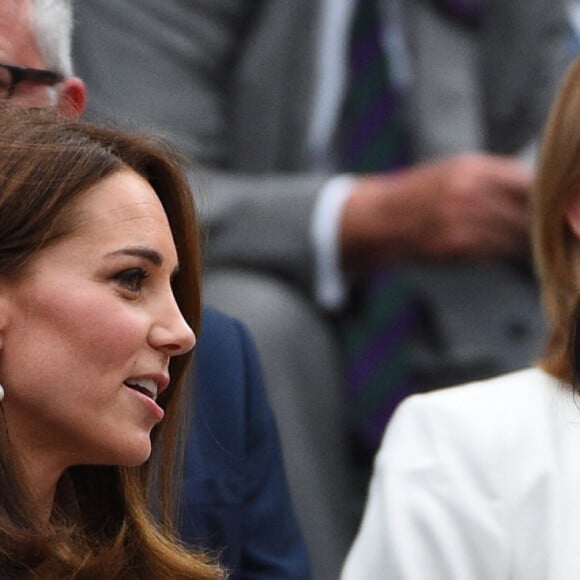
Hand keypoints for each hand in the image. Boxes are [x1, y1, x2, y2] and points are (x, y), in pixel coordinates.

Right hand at [340, 153, 531, 269]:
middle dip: (534, 224)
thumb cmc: (416, 195)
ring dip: (523, 243)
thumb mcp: (452, 171)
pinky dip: (505, 255)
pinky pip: (493, 251)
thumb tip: (529, 192)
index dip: (540, 198)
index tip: (544, 207)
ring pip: (510, 234)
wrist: (378, 217)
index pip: (525, 180)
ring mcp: (460, 219)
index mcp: (470, 167)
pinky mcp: (453, 245)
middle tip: (538, 230)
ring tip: (527, 246)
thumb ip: (489, 177)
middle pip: (522, 210)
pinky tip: (508, 256)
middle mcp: (467, 190)